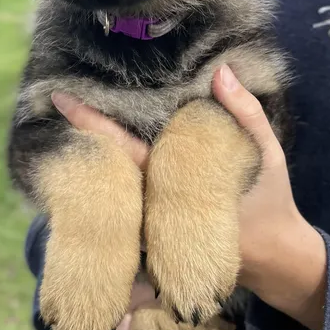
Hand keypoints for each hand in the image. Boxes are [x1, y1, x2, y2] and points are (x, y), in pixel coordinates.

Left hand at [52, 66, 326, 329]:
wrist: (272, 258)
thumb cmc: (271, 199)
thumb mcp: (266, 152)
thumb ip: (245, 112)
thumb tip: (221, 71)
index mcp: (177, 187)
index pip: (124, 151)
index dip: (92, 124)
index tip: (62, 98)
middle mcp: (153, 211)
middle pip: (104, 171)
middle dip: (80, 134)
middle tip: (57, 98)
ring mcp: (148, 228)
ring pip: (107, 192)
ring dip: (87, 158)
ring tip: (69, 118)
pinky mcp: (151, 236)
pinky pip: (121, 204)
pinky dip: (104, 179)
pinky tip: (93, 150)